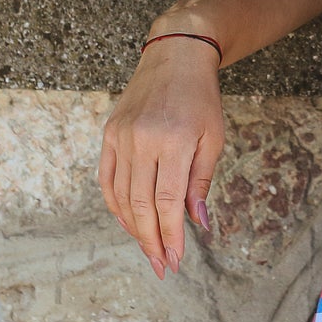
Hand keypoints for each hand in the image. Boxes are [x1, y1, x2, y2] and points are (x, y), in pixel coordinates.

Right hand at [98, 35, 224, 279]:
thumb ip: (201, 181)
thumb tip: (197, 223)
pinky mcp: (110, 134)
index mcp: (175, 140)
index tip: (177, 260)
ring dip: (135, 229)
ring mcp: (122, 137)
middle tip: (162, 266)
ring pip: (122, 197)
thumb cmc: (201, 98)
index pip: (168, 201)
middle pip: (142, 205)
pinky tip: (129, 223)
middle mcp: (143, 140)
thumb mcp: (214, 137)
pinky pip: (108, 180)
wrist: (175, 56)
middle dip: (152, 241)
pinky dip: (116, 206)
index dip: (170, 235)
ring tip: (149, 250)